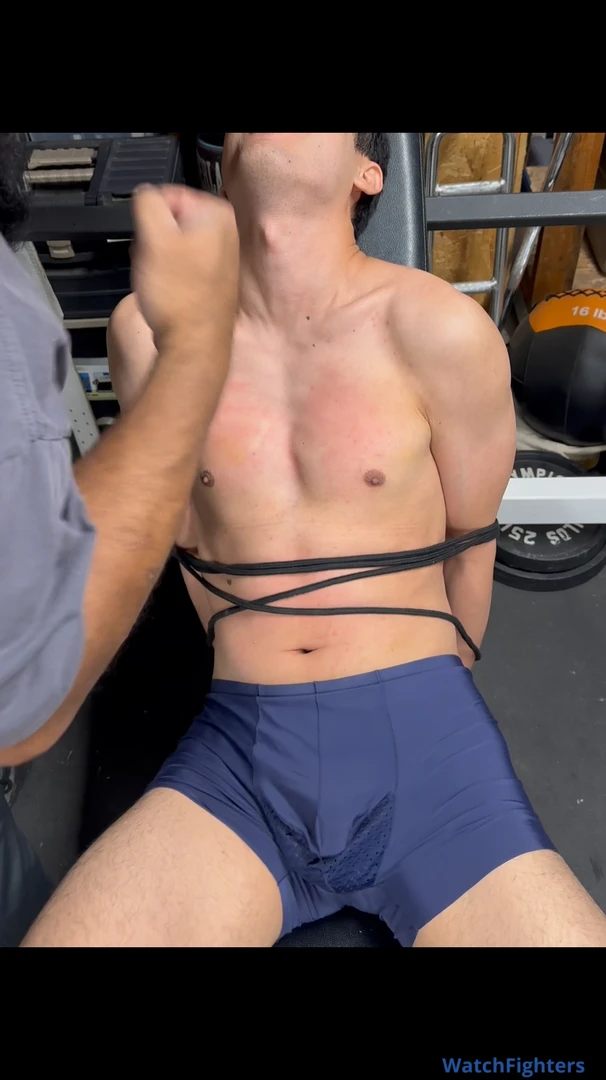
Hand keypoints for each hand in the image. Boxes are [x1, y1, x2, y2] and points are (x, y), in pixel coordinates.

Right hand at [131, 184, 238, 343]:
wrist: (193, 346)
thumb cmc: (178, 296)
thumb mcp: (151, 235)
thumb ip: (147, 201)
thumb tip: (146, 196)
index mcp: (217, 213)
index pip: (165, 194)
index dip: (148, 218)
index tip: (147, 241)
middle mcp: (227, 233)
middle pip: (170, 220)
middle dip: (154, 239)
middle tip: (153, 262)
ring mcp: (223, 259)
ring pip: (173, 244)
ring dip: (159, 258)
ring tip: (161, 279)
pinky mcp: (214, 281)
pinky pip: (181, 266)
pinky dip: (170, 275)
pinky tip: (167, 292)